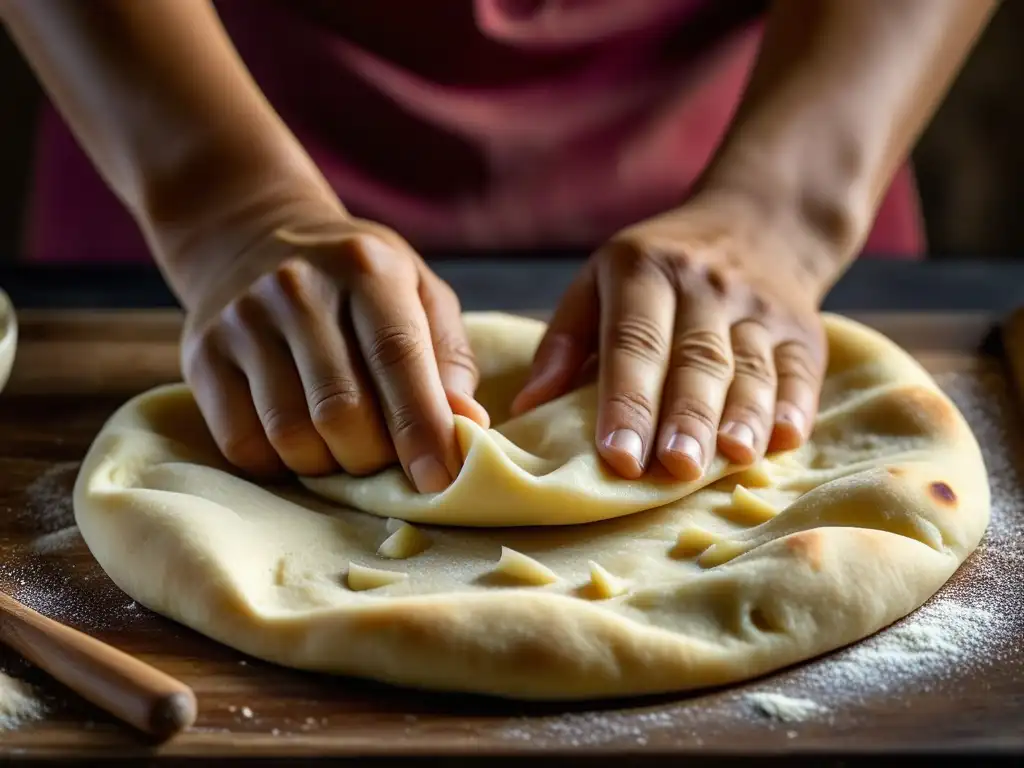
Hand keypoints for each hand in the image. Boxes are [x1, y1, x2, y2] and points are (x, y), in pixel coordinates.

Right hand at [178, 213, 487, 491]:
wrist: (253, 237)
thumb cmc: (359, 281)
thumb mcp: (419, 293)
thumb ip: (448, 358)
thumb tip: (466, 424)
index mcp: (366, 267)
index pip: (397, 356)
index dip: (422, 426)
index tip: (441, 480)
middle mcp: (297, 288)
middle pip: (341, 411)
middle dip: (375, 458)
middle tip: (388, 458)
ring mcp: (241, 321)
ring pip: (291, 435)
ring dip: (329, 466)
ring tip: (346, 449)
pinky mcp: (201, 355)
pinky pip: (243, 445)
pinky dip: (281, 464)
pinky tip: (302, 443)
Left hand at [512, 192, 833, 480]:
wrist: (757, 222)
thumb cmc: (657, 270)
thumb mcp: (600, 282)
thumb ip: (565, 342)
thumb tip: (528, 408)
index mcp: (644, 271)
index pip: (634, 341)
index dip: (626, 400)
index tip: (616, 455)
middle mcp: (705, 284)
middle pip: (695, 359)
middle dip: (685, 417)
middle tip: (674, 468)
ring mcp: (758, 306)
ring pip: (750, 368)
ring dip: (742, 417)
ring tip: (730, 460)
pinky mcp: (802, 330)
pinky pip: (801, 370)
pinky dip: (796, 406)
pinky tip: (785, 440)